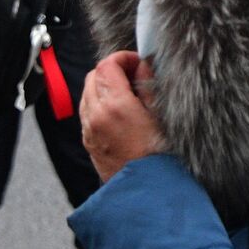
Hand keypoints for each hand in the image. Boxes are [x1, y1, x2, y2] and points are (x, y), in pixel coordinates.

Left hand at [80, 51, 162, 182]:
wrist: (145, 190)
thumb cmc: (159, 155)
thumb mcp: (162, 115)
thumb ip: (148, 86)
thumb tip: (143, 65)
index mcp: (114, 105)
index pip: (107, 66)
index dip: (123, 58)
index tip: (138, 62)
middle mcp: (95, 115)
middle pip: (93, 76)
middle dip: (112, 69)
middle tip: (135, 73)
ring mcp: (88, 129)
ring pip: (87, 92)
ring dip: (104, 84)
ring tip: (128, 91)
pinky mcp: (88, 140)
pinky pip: (86, 110)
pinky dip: (99, 101)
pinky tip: (120, 109)